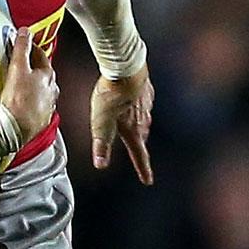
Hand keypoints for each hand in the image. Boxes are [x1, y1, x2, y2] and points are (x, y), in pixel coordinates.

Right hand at [0, 27, 58, 143]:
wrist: (15, 128)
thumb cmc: (19, 100)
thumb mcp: (18, 68)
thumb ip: (21, 48)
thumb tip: (24, 32)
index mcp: (48, 76)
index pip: (41, 55)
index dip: (31, 48)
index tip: (24, 44)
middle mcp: (52, 90)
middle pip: (43, 73)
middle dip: (33, 67)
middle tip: (21, 63)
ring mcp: (48, 106)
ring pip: (42, 90)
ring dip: (33, 86)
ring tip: (20, 84)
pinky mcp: (41, 119)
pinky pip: (37, 105)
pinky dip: (31, 101)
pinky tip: (21, 103)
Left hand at [89, 64, 153, 183]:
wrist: (127, 67)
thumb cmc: (112, 95)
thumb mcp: (101, 122)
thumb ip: (101, 143)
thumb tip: (100, 165)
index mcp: (133, 130)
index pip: (139, 155)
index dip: (143, 169)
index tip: (148, 180)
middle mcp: (144, 120)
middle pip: (141, 138)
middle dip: (138, 146)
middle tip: (138, 153)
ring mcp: (147, 105)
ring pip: (143, 120)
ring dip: (137, 125)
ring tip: (131, 126)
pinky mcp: (146, 90)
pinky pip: (143, 103)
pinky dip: (137, 107)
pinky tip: (132, 101)